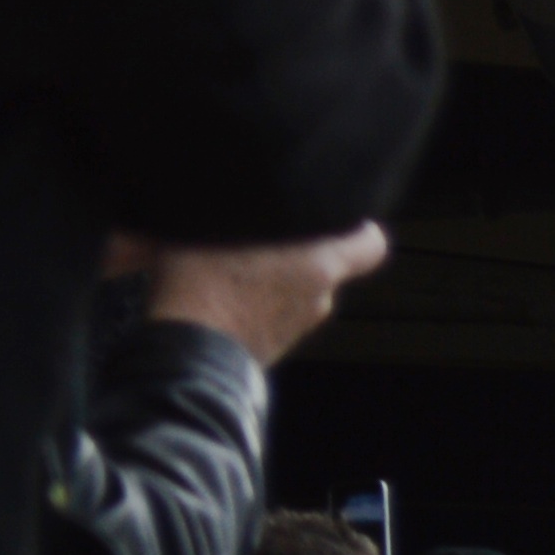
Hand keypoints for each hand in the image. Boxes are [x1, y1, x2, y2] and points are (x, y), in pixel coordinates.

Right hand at [132, 223, 387, 367]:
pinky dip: (256, 306)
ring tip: (226, 267)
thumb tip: (204, 196)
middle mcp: (318, 300)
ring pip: (294, 294)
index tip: (344, 220)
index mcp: (318, 265)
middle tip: (259, 236)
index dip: (360, 230)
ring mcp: (297, 330)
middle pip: (323, 267)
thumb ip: (222, 216)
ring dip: (272, 282)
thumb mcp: (206, 230)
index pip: (369, 245)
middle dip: (298, 254)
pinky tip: (218, 295)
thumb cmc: (198, 288)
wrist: (185, 358)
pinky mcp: (272, 349)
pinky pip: (272, 317)